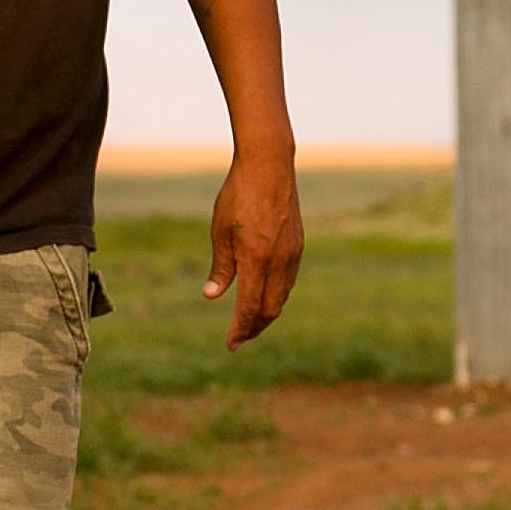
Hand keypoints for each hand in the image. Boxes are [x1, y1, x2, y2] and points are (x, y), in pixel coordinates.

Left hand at [204, 145, 301, 348]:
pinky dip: (276, 295)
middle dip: (254, 328)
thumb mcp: (221, 231)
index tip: (230, 344)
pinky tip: (264, 294)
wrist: (270, 165)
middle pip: (270, 309)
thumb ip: (221, 266)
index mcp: (256, 259)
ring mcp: (292, 253)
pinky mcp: (298, 244)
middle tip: (239, 338)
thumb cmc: (239, 194)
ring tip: (250, 321)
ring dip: (266, 313)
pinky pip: (288, 280)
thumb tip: (212, 295)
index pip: (248, 307)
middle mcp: (279, 261)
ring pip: (282, 296)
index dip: (239, 329)